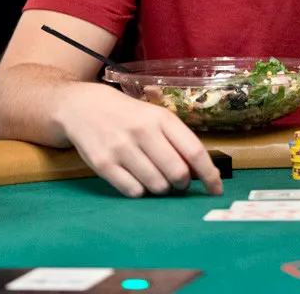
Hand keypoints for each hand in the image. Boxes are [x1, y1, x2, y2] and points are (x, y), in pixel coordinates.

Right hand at [61, 84, 222, 197]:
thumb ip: (177, 141)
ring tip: (154, 176)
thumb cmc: (129, 116)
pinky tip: (136, 179)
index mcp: (161, 118)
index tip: (216, 189)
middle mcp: (142, 132)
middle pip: (177, 173)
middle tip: (177, 181)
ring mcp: (121, 148)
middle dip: (182, 184)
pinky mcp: (103, 164)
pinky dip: (140, 191)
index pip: (194, 152)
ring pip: (157, 186)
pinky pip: (133, 192)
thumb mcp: (155, 118)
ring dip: (161, 188)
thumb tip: (200, 173)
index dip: (209, 175)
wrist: (83, 107)